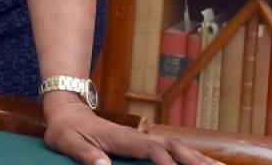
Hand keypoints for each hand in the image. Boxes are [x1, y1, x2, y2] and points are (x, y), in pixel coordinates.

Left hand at [43, 95, 222, 164]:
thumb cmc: (66, 129)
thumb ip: (85, 154)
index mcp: (123, 138)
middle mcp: (138, 138)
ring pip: (178, 149)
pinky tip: (205, 164)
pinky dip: (190, 159)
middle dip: (194, 160)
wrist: (68, 112)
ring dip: (199, 158)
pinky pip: (172, 153)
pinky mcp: (144, 146)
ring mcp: (143, 141)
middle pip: (174, 148)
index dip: (165, 162)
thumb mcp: (68, 141)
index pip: (151, 150)